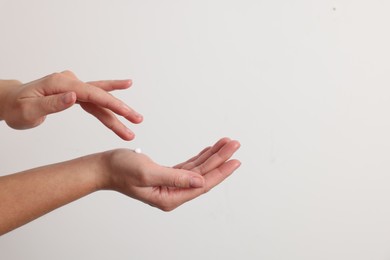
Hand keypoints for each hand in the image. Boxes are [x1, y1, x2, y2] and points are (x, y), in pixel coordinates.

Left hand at [0, 70, 142, 139]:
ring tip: (136, 118)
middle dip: (121, 109)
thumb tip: (74, 97)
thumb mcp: (28, 110)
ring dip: (118, 110)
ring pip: (100, 99)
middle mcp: (70, 82)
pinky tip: (123, 95)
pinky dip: (109, 103)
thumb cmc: (16, 107)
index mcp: (60, 84)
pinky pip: (95, 99)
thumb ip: (52, 104)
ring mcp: (73, 87)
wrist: (9, 101)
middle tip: (138, 119)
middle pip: (101, 95)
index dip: (111, 103)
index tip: (126, 113)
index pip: (91, 93)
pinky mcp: (74, 93)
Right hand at [101, 137, 240, 210]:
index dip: (221, 172)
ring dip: (212, 156)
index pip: (202, 184)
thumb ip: (176, 177)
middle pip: (203, 175)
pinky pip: (189, 166)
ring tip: (226, 143)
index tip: (236, 160)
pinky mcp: (167, 175)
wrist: (105, 166)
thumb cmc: (121, 170)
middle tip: (234, 145)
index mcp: (170, 197)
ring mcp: (171, 184)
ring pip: (198, 169)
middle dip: (220, 160)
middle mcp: (173, 193)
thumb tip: (201, 181)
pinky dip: (200, 157)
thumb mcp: (148, 173)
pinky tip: (209, 150)